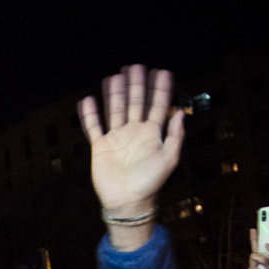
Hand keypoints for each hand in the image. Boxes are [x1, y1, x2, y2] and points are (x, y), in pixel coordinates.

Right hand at [78, 64, 184, 249]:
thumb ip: (175, 135)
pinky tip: (88, 100)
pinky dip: (90, 115)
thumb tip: (180, 112)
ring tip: (114, 77)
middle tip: (136, 66)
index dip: (160, 89)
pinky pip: (94, 127)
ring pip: (115, 110)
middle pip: (135, 102)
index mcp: (152, 134)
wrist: (128, 202)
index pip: (157, 106)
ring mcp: (117, 138)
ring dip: (115, 93)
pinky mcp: (100, 146)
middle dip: (136, 84)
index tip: (162, 72)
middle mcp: (134, 132)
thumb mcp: (169, 159)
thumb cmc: (150, 183)